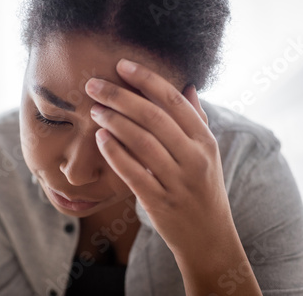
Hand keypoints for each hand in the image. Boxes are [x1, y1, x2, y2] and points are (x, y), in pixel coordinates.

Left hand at [85, 58, 236, 259]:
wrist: (209, 238)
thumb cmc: (203, 190)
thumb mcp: (208, 154)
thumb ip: (197, 120)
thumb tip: (187, 86)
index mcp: (204, 141)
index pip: (174, 101)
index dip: (146, 79)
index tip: (121, 64)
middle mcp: (194, 158)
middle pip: (153, 117)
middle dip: (120, 96)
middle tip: (93, 84)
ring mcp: (178, 182)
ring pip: (142, 142)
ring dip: (114, 122)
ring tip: (94, 110)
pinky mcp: (161, 203)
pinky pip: (134, 173)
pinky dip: (116, 154)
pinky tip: (100, 138)